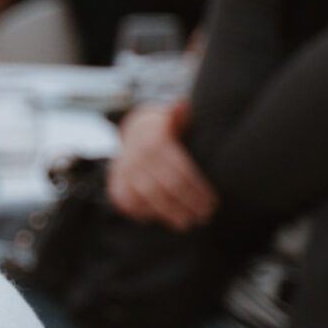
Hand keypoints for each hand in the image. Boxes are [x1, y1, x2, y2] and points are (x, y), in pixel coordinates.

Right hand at [107, 99, 217, 231]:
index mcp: (157, 142)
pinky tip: (159, 218)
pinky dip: (142, 212)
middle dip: (187, 205)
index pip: (180, 173)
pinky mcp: (115, 182)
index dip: (197, 191)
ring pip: (148, 197)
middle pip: (166, 188)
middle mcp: (138, 156)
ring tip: (186, 224)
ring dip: (168, 214)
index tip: (211, 203)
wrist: (136, 130)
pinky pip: (127, 202)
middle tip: (203, 217)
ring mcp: (124, 170)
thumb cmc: (168, 130)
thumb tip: (181, 104)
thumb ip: (182, 115)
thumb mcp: (176, 118)